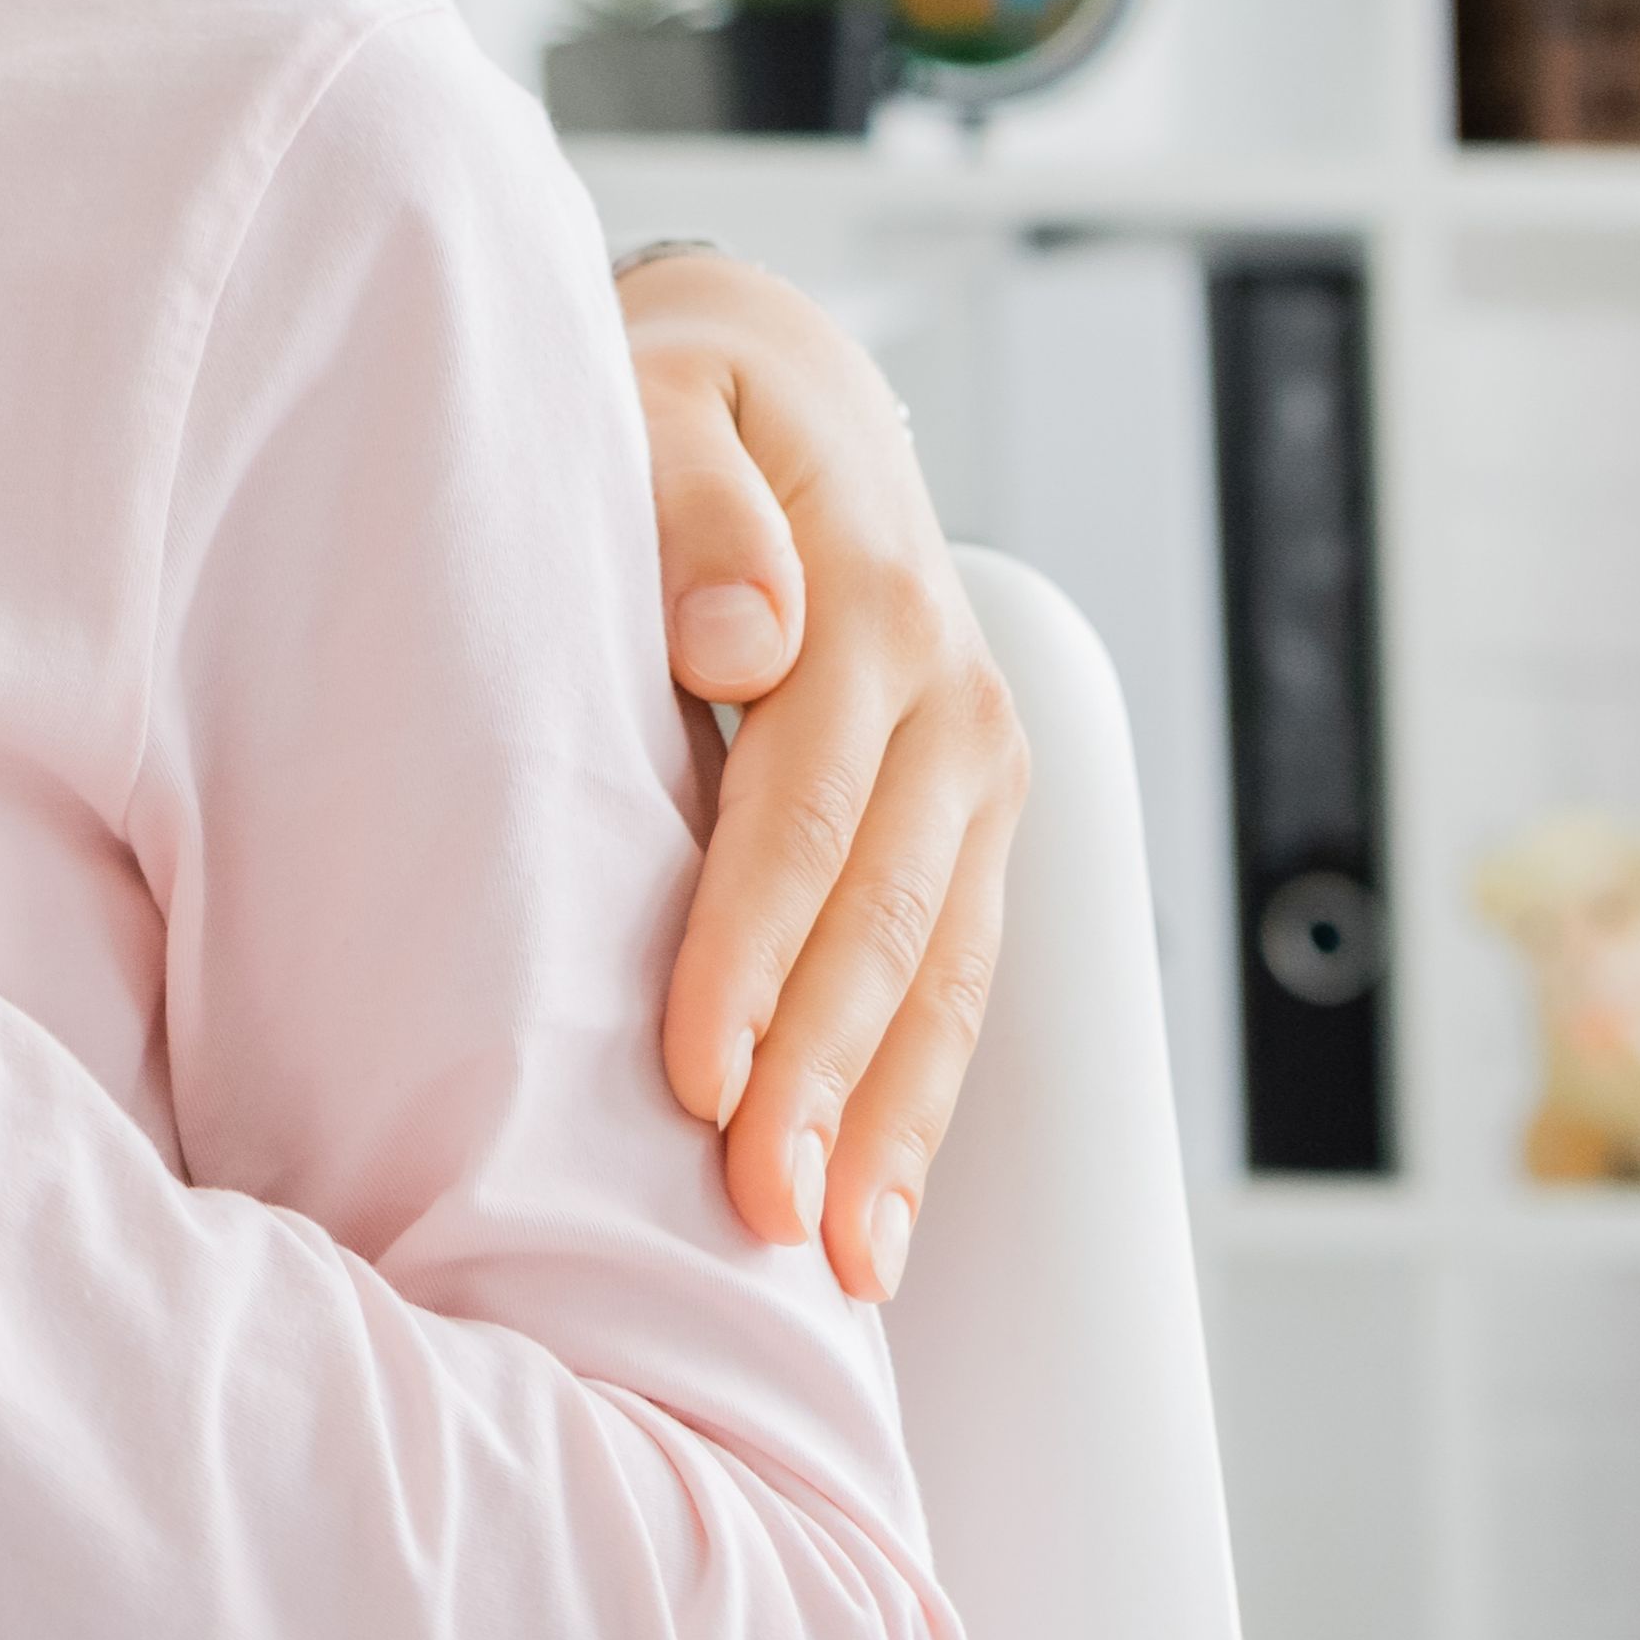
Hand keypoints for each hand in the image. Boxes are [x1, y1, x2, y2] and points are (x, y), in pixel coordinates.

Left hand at [622, 245, 1023, 1300]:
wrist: (775, 378)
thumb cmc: (680, 396)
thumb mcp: (662, 393)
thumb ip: (690, 504)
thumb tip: (740, 638)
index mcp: (872, 598)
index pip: (807, 807)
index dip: (754, 945)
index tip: (697, 1068)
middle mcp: (951, 696)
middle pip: (888, 916)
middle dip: (827, 1079)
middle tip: (762, 1219)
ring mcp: (976, 763)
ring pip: (944, 970)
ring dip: (890, 1122)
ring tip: (836, 1261)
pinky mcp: (970, 815)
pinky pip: (958, 971)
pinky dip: (922, 1098)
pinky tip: (877, 1209)